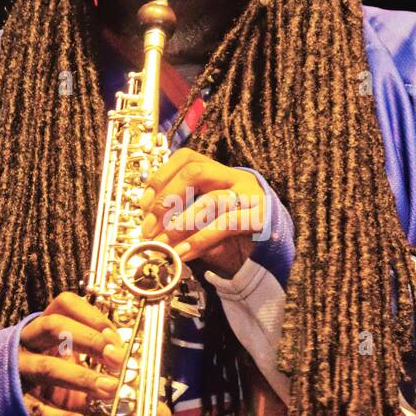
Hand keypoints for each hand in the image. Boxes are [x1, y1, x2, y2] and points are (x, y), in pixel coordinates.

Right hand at [19, 291, 171, 415]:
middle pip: (53, 327)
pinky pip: (36, 408)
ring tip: (109, 390)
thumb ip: (124, 388)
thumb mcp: (89, 378)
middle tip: (118, 361)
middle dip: (88, 340)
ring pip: (46, 366)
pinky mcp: (16, 403)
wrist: (19, 410)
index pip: (64, 304)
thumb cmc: (60, 385)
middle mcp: (31, 344)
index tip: (115, 336)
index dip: (91, 315)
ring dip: (81, 377)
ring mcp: (21, 372)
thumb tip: (163, 415)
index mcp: (50, 328)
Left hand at [139, 147, 266, 277]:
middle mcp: (236, 179)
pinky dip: (200, 240)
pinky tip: (184, 253)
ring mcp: (251, 197)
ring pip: (212, 199)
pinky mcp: (260, 219)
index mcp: (220, 173)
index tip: (143, 204)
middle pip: (197, 171)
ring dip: (182, 223)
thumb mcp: (203, 225)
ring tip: (163, 243)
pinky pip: (226, 225)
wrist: (271, 256)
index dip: (161, 177)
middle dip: (168, 198)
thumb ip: (181, 219)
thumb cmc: (233, 239)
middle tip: (150, 226)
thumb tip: (150, 226)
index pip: (187, 158)